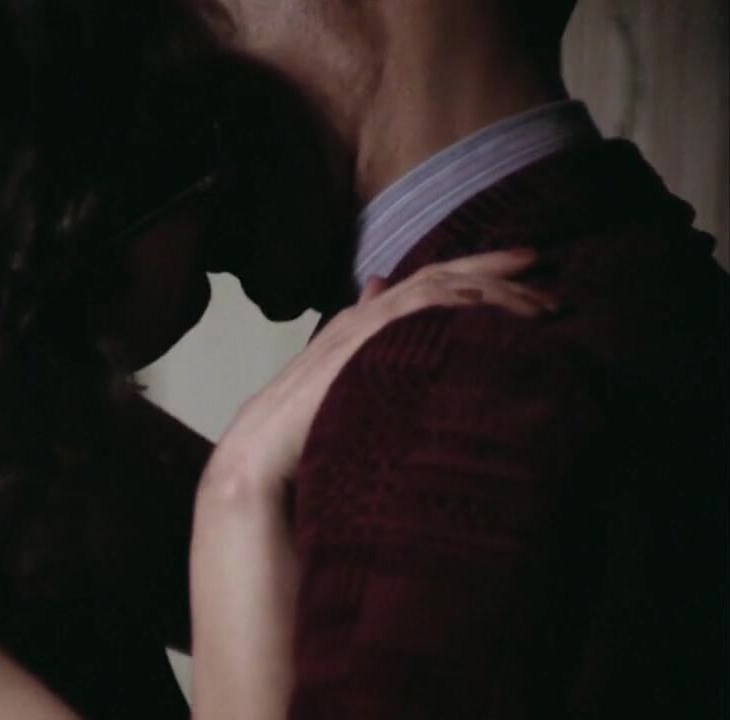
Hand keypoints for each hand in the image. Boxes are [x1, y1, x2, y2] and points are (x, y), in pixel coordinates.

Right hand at [205, 248, 554, 493]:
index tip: (525, 275)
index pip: (429, 285)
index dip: (478, 274)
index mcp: (368, 325)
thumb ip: (373, 360)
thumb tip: (391, 337)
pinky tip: (492, 307)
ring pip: (435, 287)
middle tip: (544, 271)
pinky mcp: (359, 342)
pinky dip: (457, 300)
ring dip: (490, 288)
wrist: (261, 453)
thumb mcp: (350, 388)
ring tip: (538, 299)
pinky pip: (415, 307)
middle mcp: (366, 315)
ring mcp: (362, 326)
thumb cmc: (304, 429)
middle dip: (494, 270)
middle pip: (439, 276)